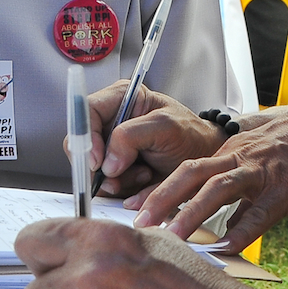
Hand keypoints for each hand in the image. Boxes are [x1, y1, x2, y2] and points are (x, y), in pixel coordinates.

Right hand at [67, 83, 226, 199]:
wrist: (205, 160)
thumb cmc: (190, 135)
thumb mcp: (166, 126)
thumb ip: (131, 136)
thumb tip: (106, 162)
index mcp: (120, 99)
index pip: (86, 112)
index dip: (85, 137)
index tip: (97, 161)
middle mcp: (111, 122)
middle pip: (82, 145)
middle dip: (101, 166)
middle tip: (121, 175)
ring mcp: (112, 148)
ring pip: (93, 170)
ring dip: (117, 179)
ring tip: (145, 173)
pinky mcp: (116, 170)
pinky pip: (106, 186)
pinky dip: (124, 190)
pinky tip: (144, 181)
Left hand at [130, 89, 287, 251]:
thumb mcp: (264, 138)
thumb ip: (240, 165)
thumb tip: (225, 201)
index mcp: (233, 150)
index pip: (185, 167)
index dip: (157, 187)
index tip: (133, 207)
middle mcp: (240, 157)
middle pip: (189, 173)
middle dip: (160, 198)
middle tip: (137, 222)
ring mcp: (262, 172)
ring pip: (216, 189)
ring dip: (190, 214)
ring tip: (169, 238)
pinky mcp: (285, 189)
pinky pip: (258, 214)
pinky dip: (240, 232)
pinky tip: (224, 250)